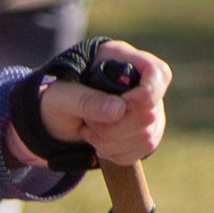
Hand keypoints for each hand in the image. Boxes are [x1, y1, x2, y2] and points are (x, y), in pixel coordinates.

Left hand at [33, 39, 169, 167]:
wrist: (56, 119)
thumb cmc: (57, 98)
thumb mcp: (62, 96)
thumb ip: (86, 100)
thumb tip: (119, 110)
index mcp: (124, 60)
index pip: (157, 74)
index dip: (143, 96)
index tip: (119, 107)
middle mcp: (142, 83)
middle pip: (150, 112)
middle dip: (115, 127)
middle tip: (89, 123)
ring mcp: (149, 108)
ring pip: (148, 135)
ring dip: (113, 142)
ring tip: (90, 132)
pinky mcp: (147, 130)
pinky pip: (145, 149)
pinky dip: (119, 153)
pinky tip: (101, 144)